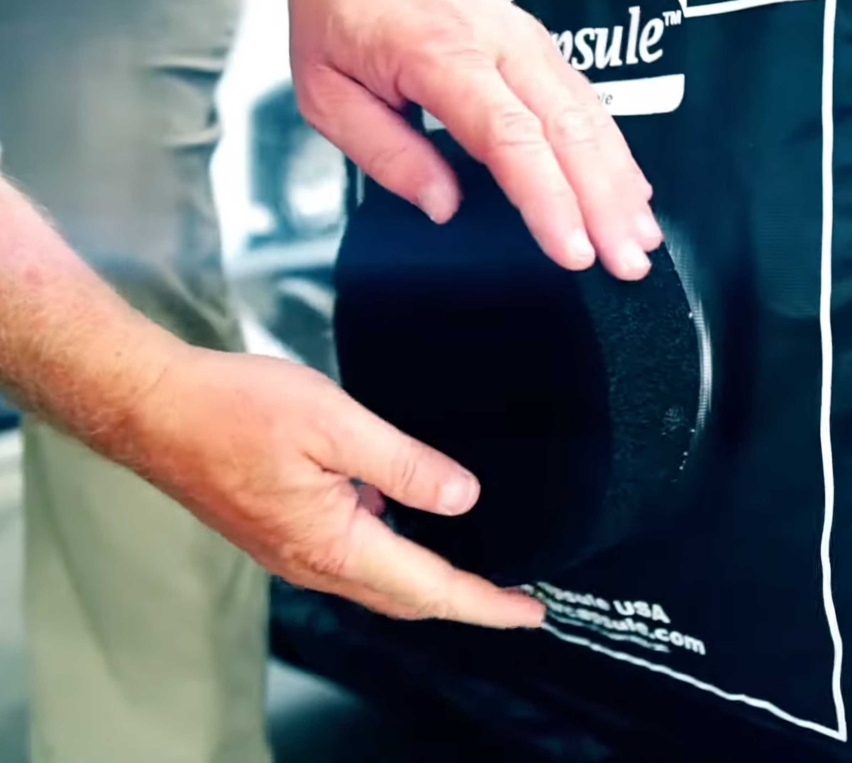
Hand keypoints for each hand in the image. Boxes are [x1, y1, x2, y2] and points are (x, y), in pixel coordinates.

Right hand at [122, 346, 544, 627]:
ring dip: (428, 582)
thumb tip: (463, 498)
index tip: (531, 613)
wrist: (151, 408)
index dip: (486, 605)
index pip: (430, 590)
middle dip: (466, 602)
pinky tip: (405, 522)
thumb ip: (404, 464)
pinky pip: (350, 558)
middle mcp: (313, 563)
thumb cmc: (232, 409)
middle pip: (408, 598)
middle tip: (514, 601)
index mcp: (334, 545)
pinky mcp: (280, 533)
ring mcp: (292, 552)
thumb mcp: (335, 424)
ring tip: (475, 569)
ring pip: (378, 582)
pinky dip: (392, 556)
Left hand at [287, 0, 662, 280]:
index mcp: (441, 55)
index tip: (572, 248)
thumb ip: (386, 154)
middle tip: (625, 264)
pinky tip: (631, 194)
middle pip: (568, 131)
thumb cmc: (347, 14)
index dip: (548, 197)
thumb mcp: (327, 92)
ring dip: (621, 185)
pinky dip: (617, 155)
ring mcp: (529, 44)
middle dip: (604, 205)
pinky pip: (591, 105)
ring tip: (640, 241)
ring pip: (591, 118)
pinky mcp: (543, 51)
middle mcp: (498, 46)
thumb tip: (442, 206)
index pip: (509, 135)